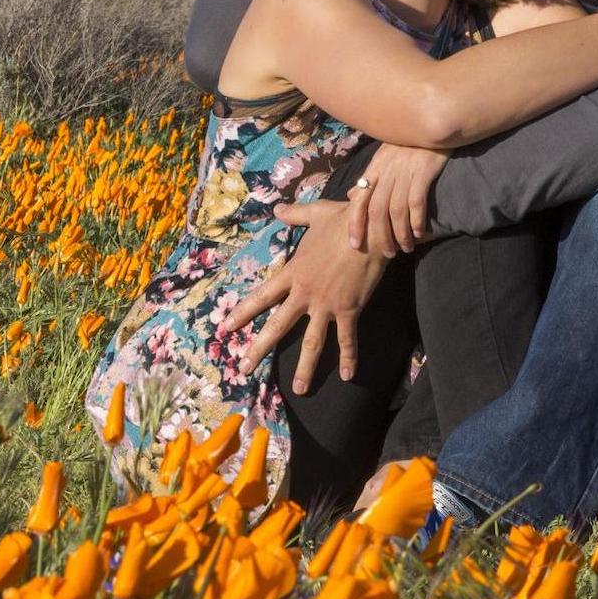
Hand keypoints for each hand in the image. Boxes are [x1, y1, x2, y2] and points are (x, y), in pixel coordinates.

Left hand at [215, 201, 388, 393]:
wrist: (372, 228)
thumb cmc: (344, 220)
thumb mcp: (315, 214)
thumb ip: (294, 215)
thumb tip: (277, 209)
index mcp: (293, 272)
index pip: (261, 296)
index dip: (243, 313)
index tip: (226, 329)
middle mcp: (305, 293)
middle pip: (277, 326)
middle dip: (259, 349)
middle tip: (244, 368)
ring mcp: (327, 305)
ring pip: (312, 342)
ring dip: (305, 367)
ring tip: (299, 389)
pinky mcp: (350, 310)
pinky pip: (347, 339)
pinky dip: (348, 358)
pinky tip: (348, 376)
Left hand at [339, 144, 448, 255]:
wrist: (435, 121)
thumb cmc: (411, 143)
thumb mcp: (385, 156)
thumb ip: (370, 178)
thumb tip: (351, 196)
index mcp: (375, 167)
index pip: (359, 198)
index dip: (355, 223)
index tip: (354, 244)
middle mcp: (386, 169)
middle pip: (376, 209)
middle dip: (380, 235)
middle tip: (387, 253)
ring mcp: (404, 170)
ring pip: (396, 209)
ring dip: (400, 233)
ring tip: (406, 248)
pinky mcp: (423, 170)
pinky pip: (416, 201)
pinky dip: (417, 220)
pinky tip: (420, 233)